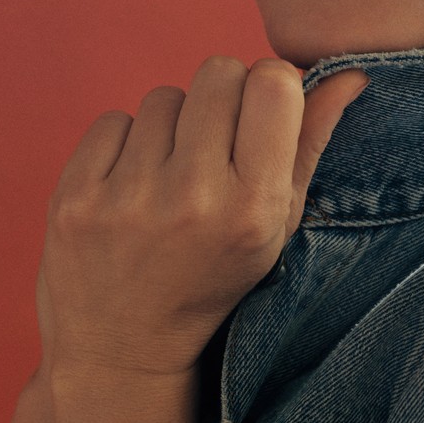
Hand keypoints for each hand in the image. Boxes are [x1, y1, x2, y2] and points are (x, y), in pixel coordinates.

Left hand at [36, 58, 366, 379]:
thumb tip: (350, 73)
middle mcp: (193, 198)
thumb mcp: (278, 223)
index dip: (271, 87)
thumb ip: (312, 143)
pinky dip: (125, 145)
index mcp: (254, 207)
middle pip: (219, 73)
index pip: (273, 82)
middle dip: (223, 99)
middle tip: (216, 147)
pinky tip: (131, 189)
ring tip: (171, 178)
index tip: (263, 116)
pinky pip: (113, 120)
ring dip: (172, 126)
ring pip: (164, 96)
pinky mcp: (73, 196)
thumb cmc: (215, 277)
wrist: (122, 350)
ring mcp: (127, 198)